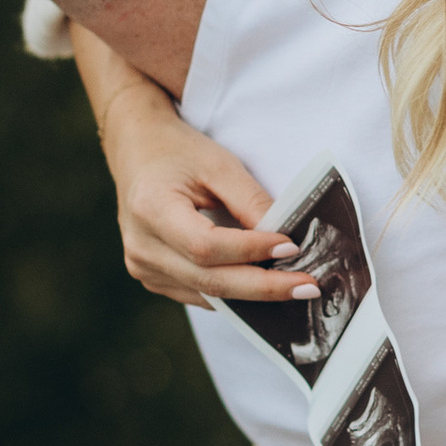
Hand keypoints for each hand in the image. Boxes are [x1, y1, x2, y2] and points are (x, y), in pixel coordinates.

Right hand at [95, 79, 319, 309]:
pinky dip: (233, 291)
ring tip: (294, 287)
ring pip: (206, 293)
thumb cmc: (179, 152)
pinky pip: (199, 293)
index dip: (250, 250)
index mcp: (151, 209)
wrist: (138, 151)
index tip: (291, 247)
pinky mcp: (151, 277)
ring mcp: (142, 267)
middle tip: (307, 287)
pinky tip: (263, 285)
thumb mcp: (219, 164)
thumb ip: (250, 201)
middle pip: (208, 280)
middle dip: (263, 287)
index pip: (206, 245)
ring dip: (253, 294)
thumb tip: (284, 241)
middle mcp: (141, 246)